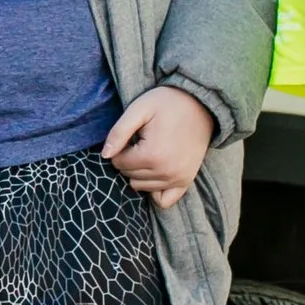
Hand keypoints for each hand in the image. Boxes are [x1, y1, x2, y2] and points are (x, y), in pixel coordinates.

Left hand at [102, 84, 215, 208]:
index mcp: (151, 155)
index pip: (119, 163)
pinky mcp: (186, 181)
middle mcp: (165, 172)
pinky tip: (155, 173)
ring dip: (139, 173)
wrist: (200, 104)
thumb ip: (119, 132)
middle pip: (129, 176)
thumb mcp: (139, 109)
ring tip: (149, 152)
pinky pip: (164, 200)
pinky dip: (155, 191)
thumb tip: (105, 155)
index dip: (120, 149)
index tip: (130, 137)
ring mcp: (178, 179)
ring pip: (142, 187)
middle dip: (129, 161)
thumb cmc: (166, 104)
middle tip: (140, 143)